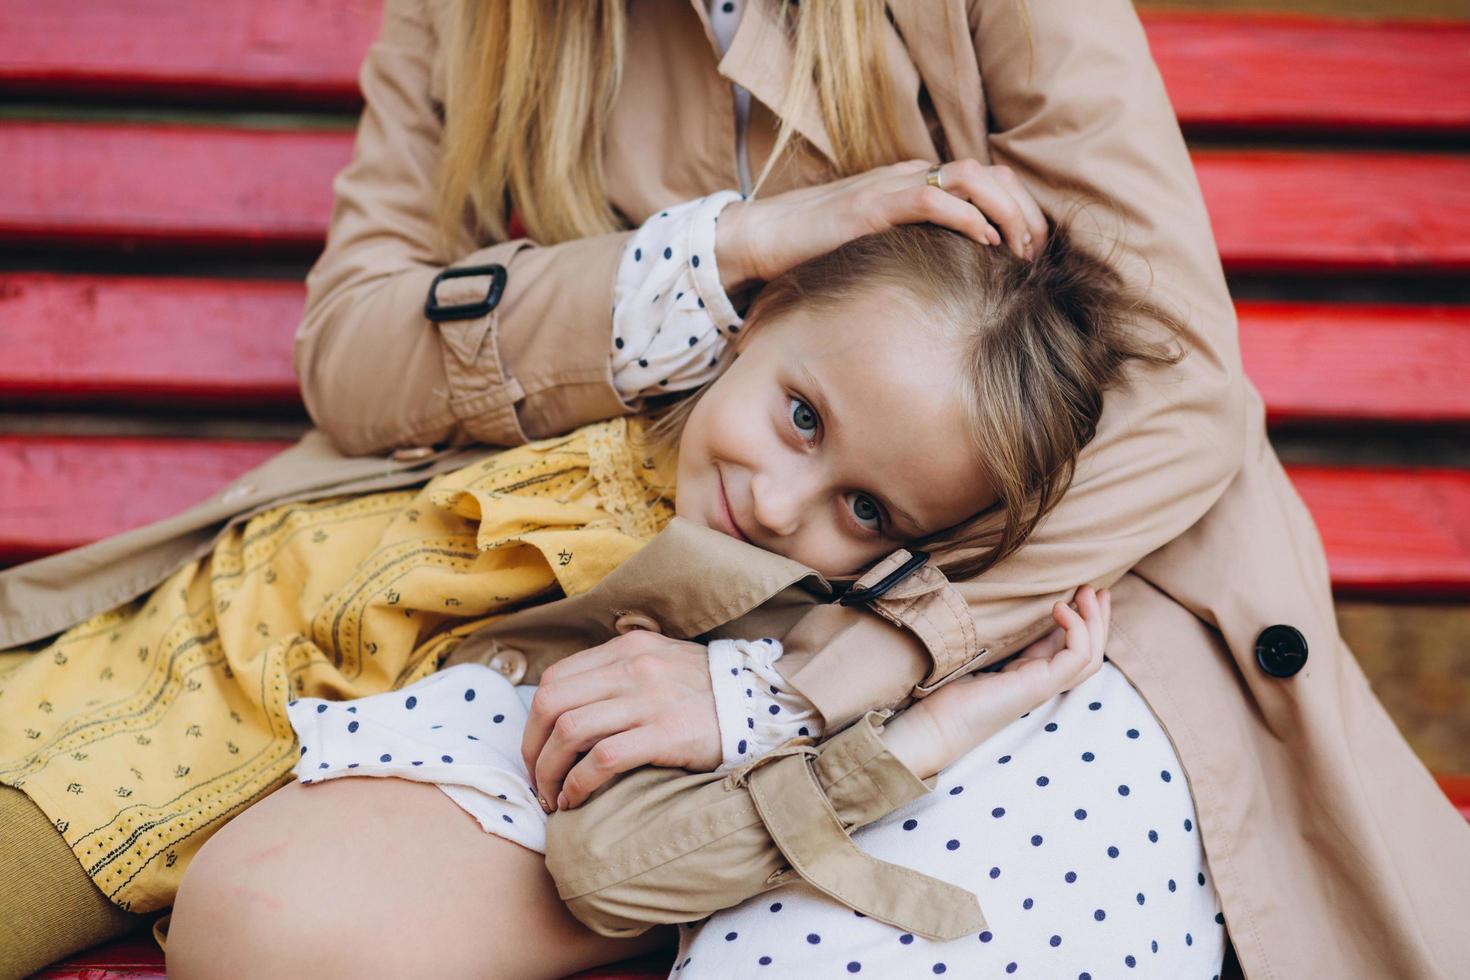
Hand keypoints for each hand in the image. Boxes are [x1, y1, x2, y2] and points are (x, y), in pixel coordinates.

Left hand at [521, 630, 721, 809]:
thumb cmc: (706, 692)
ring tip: (552, 797)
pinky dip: (578, 784)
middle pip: (552, 704)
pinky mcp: (666, 734)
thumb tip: (571, 708)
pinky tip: (576, 801)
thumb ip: (618, 674)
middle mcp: (633, 670)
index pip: (556, 679)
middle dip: (532, 748)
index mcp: (627, 650)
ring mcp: (649, 701)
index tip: (536, 750)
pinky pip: (602, 759)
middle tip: (536, 779)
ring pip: (570, 732)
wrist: (761, 704)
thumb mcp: (660, 663)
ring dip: (549, 771)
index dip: (533, 720)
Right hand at [716, 158, 1048, 291]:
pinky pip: (930, 199)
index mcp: (915, 186)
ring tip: (1018, 249)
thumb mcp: (879, 251)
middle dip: (1024, 210)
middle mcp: (909, 178)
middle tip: (1037, 253)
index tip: (1035, 251)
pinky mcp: (870, 206)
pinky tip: (985, 242)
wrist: (761, 239)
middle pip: (990, 174)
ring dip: (1005, 210)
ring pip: (970, 177)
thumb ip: (915, 254)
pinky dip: (966, 217)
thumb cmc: (816, 252)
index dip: (1021, 209)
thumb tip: (956, 289)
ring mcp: (889, 188)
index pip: (987, 181)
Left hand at [881, 585, 1109, 779]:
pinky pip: (1077, 657)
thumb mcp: (978, 654)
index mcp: (1028, 675)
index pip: (1067, 648)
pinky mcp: (1039, 687)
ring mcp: (1043, 686)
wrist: (936, 723)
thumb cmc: (946, 691)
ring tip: (1089, 592)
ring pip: (1090, 656)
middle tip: (1099, 589)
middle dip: (1097, 619)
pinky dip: (1077, 630)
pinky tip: (1061, 607)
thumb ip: (996, 637)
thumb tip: (1002, 607)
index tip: (1082, 592)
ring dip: (1094, 621)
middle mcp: (1040, 682)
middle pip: (1088, 653)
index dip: (1078, 621)